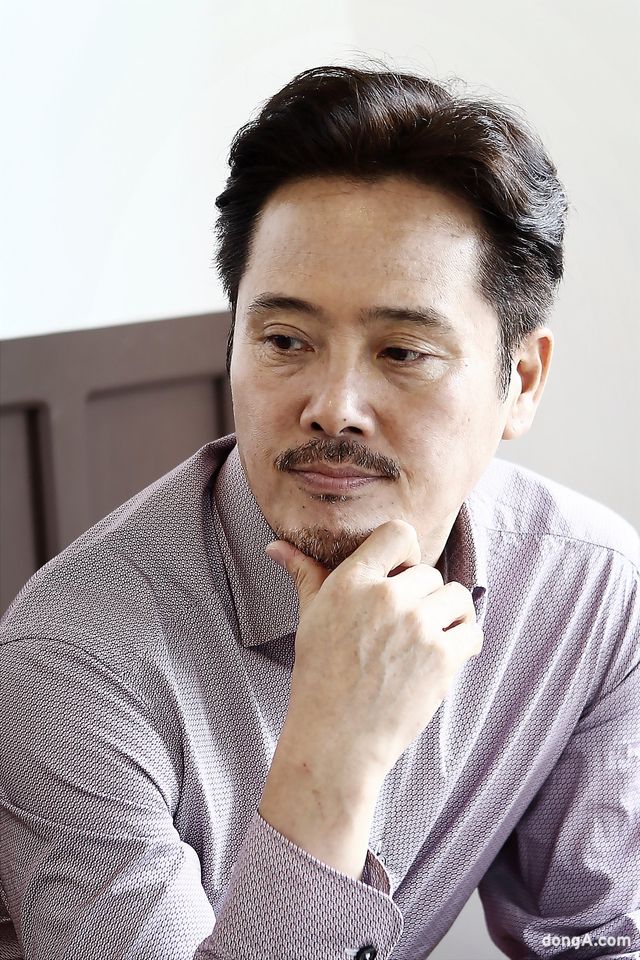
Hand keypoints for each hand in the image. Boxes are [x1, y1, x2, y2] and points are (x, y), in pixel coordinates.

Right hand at [266, 519, 482, 782]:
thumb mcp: (310, 618)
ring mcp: (417, 627)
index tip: (400, 577)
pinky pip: (472, 632)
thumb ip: (305, 574)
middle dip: (422, 596)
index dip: (406, 553)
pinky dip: (465, 643)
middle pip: (429, 572)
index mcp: (351, 582)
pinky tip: (444, 656)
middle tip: (405, 627)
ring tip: (429, 638)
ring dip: (449, 616)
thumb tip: (276, 546)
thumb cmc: (320, 677)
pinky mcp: (442, 657)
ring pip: (456, 597)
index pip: (398, 534)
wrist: (336, 739)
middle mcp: (385, 598)